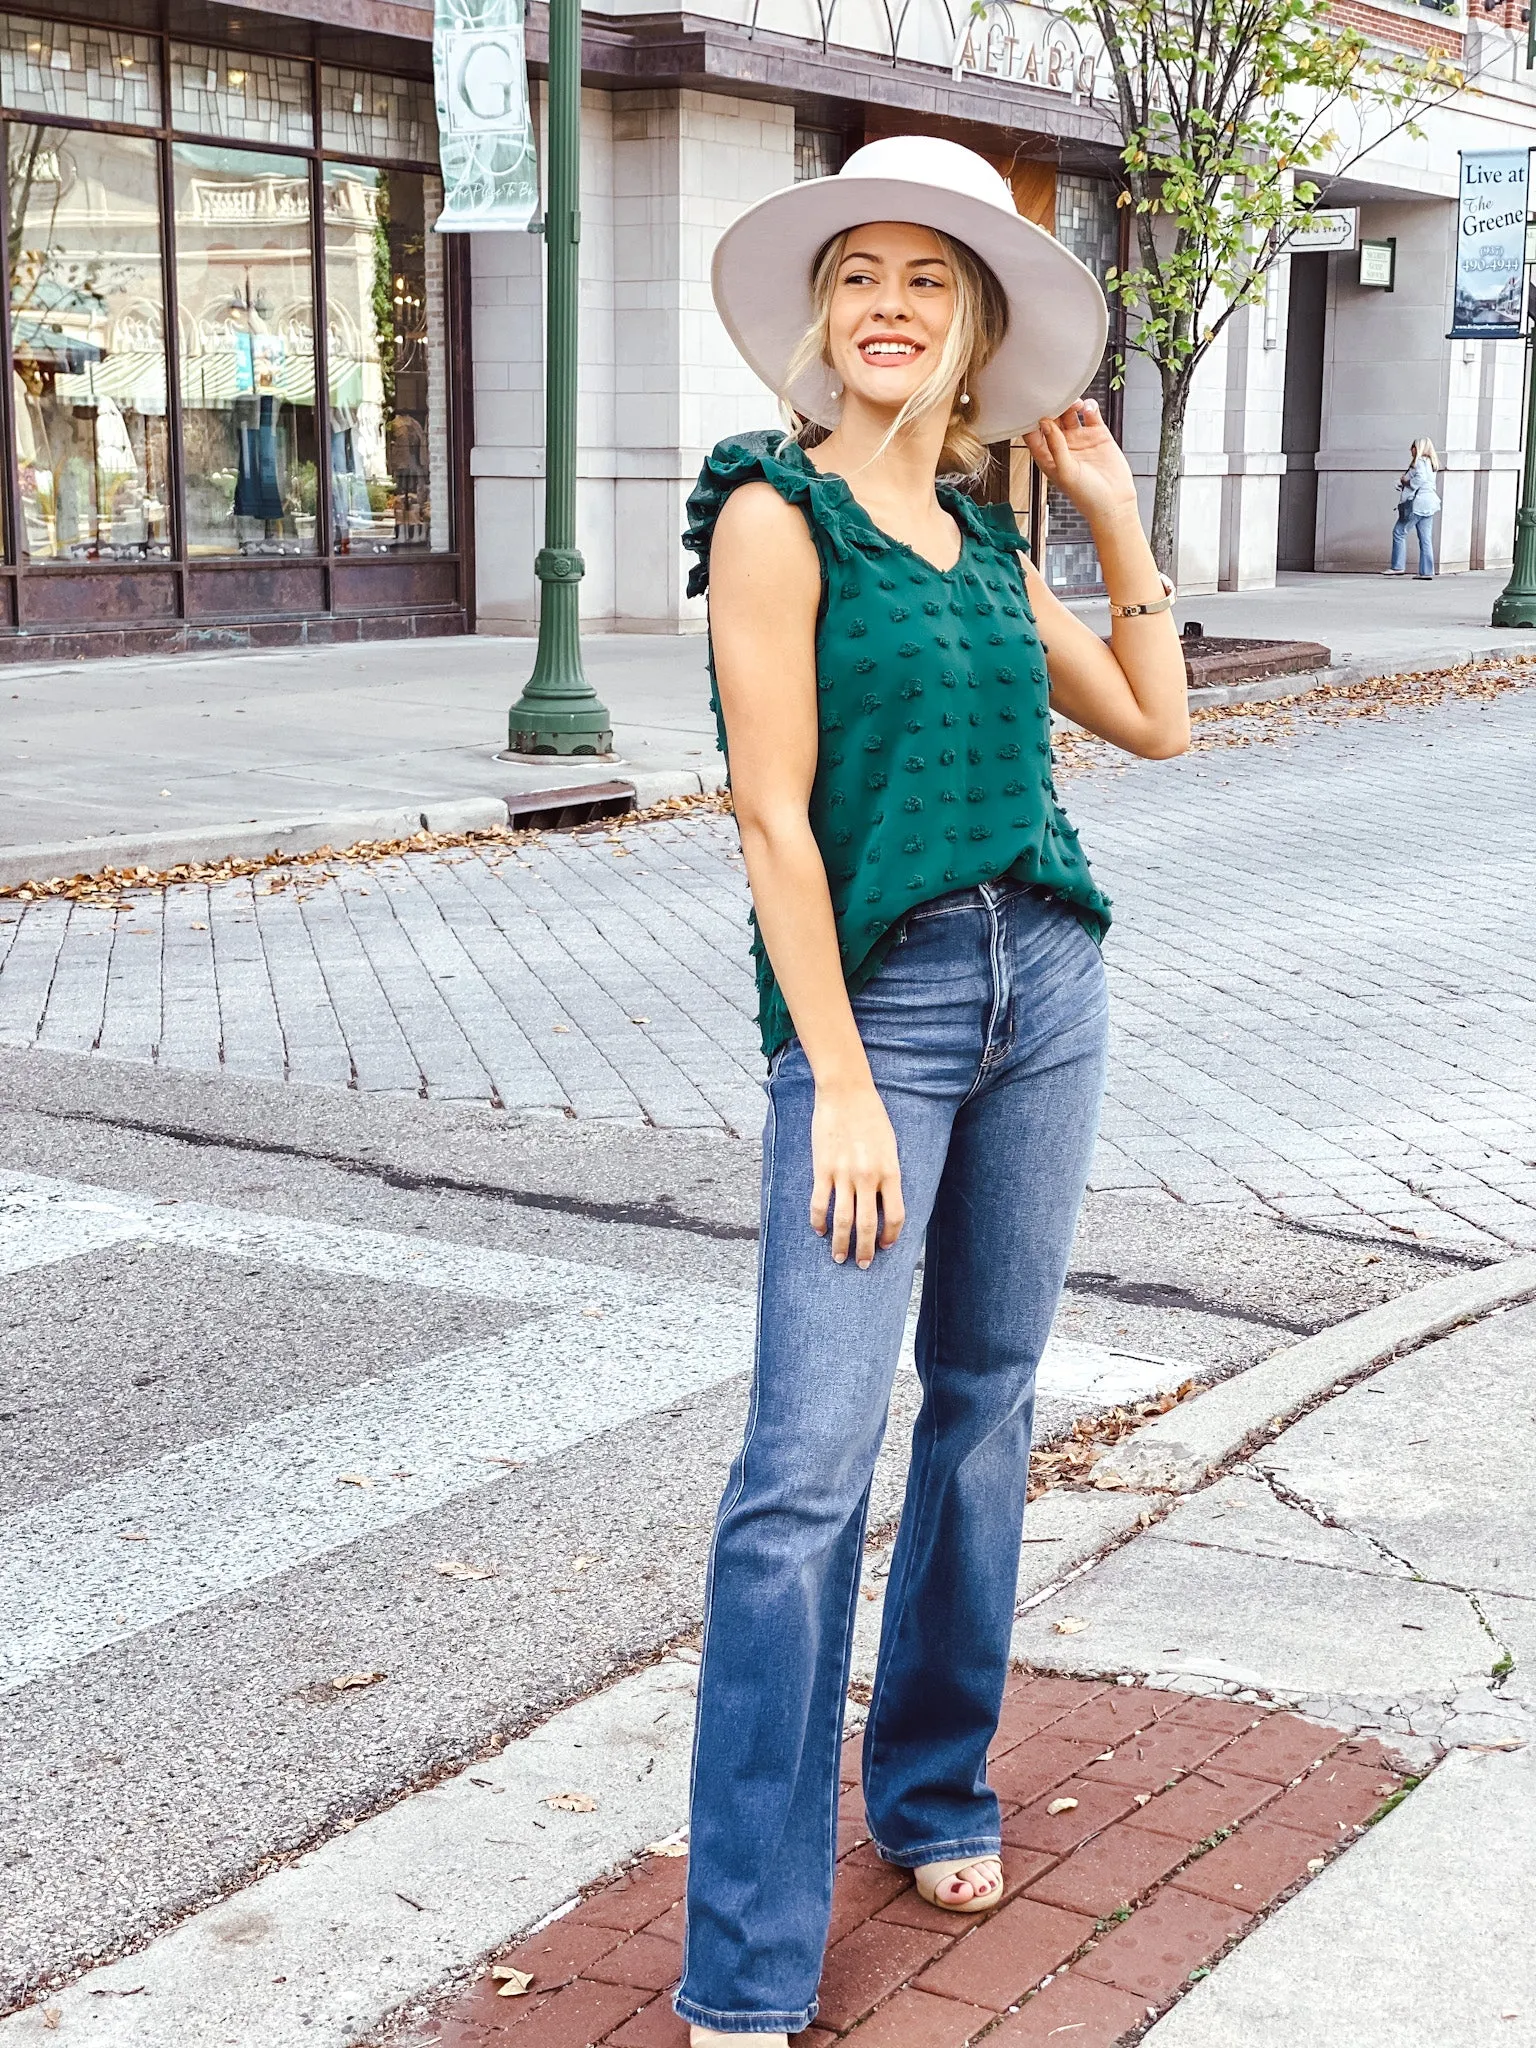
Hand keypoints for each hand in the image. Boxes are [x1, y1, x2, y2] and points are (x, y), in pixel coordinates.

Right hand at [809, 1082, 904, 1269]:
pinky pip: (820, 1203)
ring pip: (843, 1220)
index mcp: (890, 1171)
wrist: (846, 1093)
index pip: (895, 1215)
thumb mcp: (890, 1146)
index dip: (890, 1235)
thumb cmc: (872, 1116)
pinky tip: (820, 1230)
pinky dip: (819, 1221)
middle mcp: (868, 1177)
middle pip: (868, 1224)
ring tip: (839, 1257)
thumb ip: (888, 1174)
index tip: (884, 1245)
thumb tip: (883, 1202)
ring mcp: (843, 1174)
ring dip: (842, 1243)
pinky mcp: (822, 1169)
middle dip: (865, 1249)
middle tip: (862, 1264)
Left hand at [1023, 399, 1138, 530]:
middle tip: (1055, 398)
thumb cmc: (1086, 496)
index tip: (1032, 406)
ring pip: (1070, 413)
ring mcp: (1079, 439)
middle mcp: (1062, 446)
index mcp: (1048, 456)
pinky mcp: (1098, 434)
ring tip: (1075, 403)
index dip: (1031, 420)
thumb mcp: (1066, 472)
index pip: (1033, 433)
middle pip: (1051, 419)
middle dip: (1052, 407)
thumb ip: (1055, 446)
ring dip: (1070, 404)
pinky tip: (1089, 408)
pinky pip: (1091, 414)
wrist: (1114, 503)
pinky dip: (1089, 406)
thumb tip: (1044, 423)